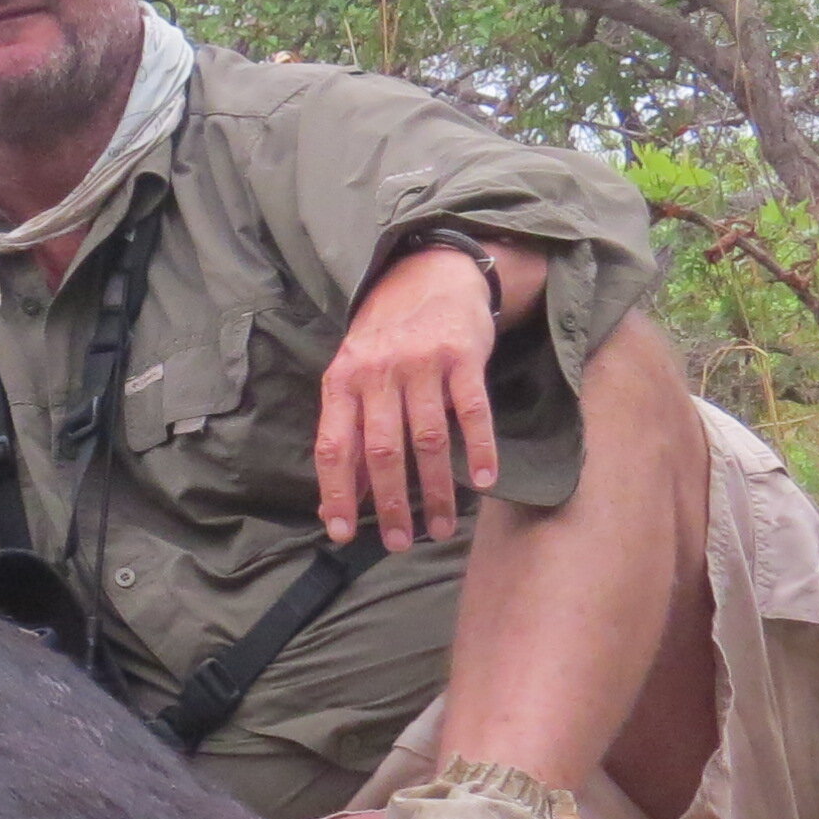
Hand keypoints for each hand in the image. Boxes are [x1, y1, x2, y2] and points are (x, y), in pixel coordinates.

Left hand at [316, 248, 503, 549]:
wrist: (431, 276)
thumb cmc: (387, 340)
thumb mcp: (355, 378)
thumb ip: (348, 433)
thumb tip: (341, 500)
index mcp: (342, 380)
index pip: (333, 445)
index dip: (336, 492)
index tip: (342, 533)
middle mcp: (377, 371)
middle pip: (382, 449)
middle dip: (390, 503)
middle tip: (399, 543)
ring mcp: (420, 361)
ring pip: (428, 438)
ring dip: (437, 490)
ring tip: (441, 527)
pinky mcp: (462, 354)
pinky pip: (473, 410)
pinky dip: (481, 449)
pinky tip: (485, 481)